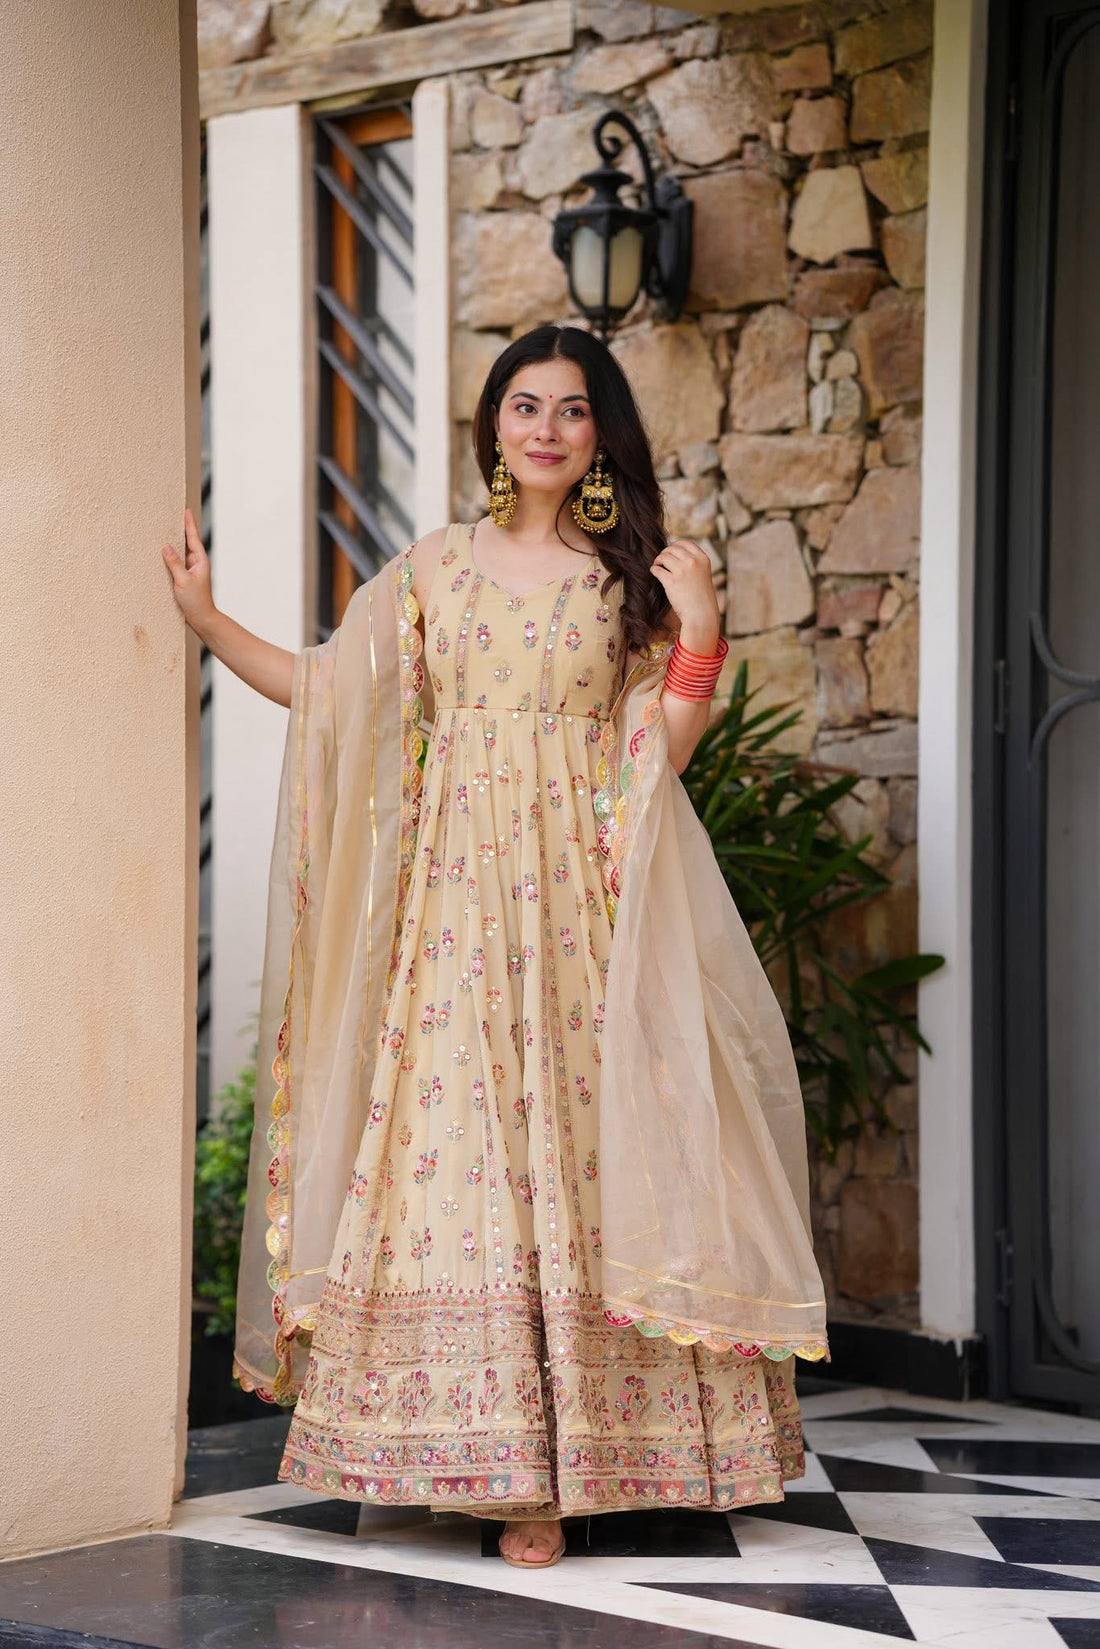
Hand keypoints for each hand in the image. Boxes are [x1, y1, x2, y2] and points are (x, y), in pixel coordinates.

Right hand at [162, 507, 216, 634]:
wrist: (201, 619)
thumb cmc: (196, 601)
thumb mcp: (183, 581)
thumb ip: (174, 563)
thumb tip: (166, 547)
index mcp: (200, 561)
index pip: (192, 538)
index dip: (188, 524)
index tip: (186, 510)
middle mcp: (196, 563)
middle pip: (186, 542)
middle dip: (179, 529)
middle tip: (172, 514)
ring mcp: (190, 570)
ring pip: (179, 553)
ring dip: (173, 543)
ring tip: (164, 529)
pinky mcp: (183, 578)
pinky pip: (175, 563)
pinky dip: (169, 557)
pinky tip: (161, 553)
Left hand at [648, 538, 720, 647]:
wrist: (701, 615)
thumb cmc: (701, 598)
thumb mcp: (703, 575)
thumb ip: (693, 563)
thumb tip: (674, 553)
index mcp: (703, 559)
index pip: (685, 543)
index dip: (675, 545)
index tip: (670, 551)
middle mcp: (693, 562)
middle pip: (672, 548)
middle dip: (665, 553)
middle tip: (661, 560)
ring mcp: (682, 571)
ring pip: (663, 557)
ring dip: (658, 561)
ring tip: (658, 566)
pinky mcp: (671, 581)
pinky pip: (657, 569)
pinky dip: (654, 570)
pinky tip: (655, 573)